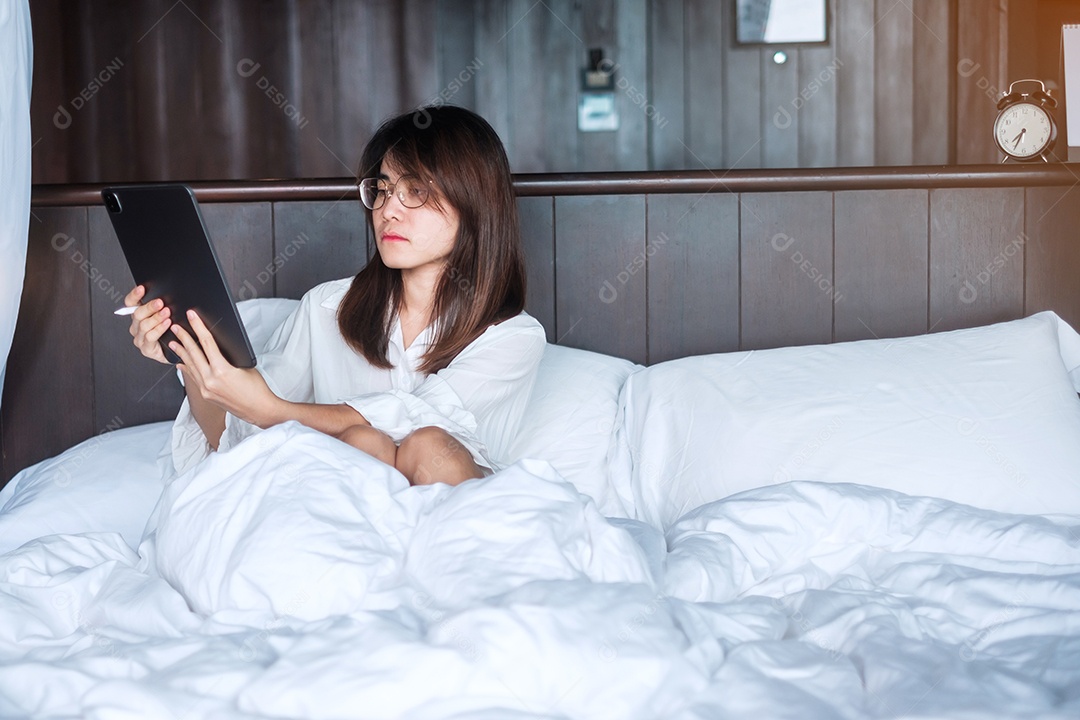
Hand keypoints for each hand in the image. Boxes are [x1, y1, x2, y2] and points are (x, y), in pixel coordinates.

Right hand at [125, 285, 171, 363]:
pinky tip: (167, 324)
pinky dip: (159, 329)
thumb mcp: (168, 315)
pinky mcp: (146, 349)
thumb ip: (162, 306)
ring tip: (166, 313)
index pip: (131, 303)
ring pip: (144, 325)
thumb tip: (167, 294)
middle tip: (160, 303)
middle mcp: (136, 327)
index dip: (135, 295)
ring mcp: (140, 339)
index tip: (142, 289)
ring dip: (156, 318)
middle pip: (137, 314)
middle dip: (149, 307)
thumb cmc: (172, 332)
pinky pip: (150, 337)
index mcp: (138, 316)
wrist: (177, 352)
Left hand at [168, 309, 282, 427]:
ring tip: (173, 342)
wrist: (259, 410)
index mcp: (222, 371)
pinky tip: (181, 363)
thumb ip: (227, 358)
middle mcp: (210, 381)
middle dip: (184, 338)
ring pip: (190, 366)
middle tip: (176, 327)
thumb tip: (215, 349)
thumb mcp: (244, 366)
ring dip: (181, 353)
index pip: (206, 343)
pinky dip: (186, 368)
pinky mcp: (206, 395)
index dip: (198, 327)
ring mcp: (206, 389)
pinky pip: (193, 378)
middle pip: (193, 353)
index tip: (192, 317)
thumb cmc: (257, 389)